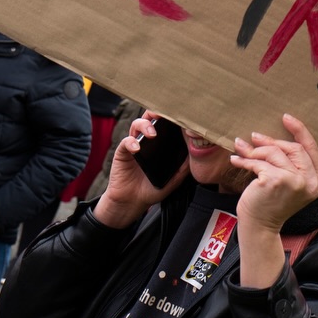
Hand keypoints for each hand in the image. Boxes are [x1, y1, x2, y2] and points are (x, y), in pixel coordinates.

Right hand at [94, 111, 189, 228]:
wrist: (132, 202)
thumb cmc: (151, 189)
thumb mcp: (172, 180)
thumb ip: (182, 169)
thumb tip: (195, 156)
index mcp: (158, 145)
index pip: (164, 125)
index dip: (170, 118)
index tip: (178, 117)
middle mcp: (146, 141)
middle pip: (150, 119)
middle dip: (156, 114)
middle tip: (163, 116)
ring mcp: (134, 145)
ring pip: (137, 125)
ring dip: (144, 125)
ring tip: (152, 133)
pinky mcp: (122, 152)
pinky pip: (125, 141)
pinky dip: (131, 142)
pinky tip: (137, 148)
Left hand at [231, 113, 317, 233]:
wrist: (260, 226)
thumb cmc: (271, 202)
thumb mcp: (289, 181)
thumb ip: (289, 162)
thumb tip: (266, 135)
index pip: (311, 149)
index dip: (299, 130)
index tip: (286, 117)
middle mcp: (310, 182)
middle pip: (292, 147)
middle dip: (271, 141)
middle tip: (253, 136)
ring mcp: (295, 181)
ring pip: (274, 152)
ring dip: (254, 151)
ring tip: (242, 149)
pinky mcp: (277, 180)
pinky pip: (259, 162)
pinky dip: (245, 160)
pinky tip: (236, 160)